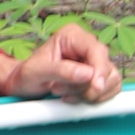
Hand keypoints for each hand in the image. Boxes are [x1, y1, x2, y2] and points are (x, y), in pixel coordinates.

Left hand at [0, 22, 122, 105]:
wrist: (23, 85)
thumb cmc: (26, 75)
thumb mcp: (36, 72)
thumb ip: (61, 71)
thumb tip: (88, 74)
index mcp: (72, 36)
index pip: (97, 51)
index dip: (100, 70)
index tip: (95, 87)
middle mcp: (87, 46)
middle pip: (107, 68)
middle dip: (88, 86)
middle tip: (63, 92)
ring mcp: (94, 62)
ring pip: (111, 81)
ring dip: (90, 94)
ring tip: (66, 94)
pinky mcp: (98, 77)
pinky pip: (109, 90)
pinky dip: (95, 99)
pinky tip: (75, 97)